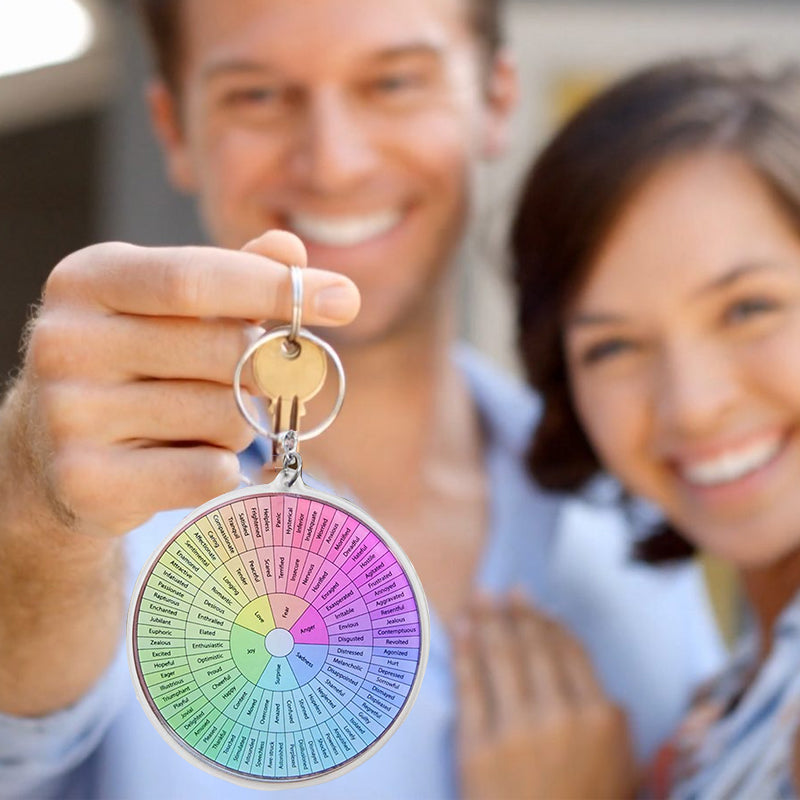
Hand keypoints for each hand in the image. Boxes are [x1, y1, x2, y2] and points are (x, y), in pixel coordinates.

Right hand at [5, 230, 359, 541]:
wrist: (51, 453)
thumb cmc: (135, 365)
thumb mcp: (172, 306)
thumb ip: (234, 275)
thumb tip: (293, 249)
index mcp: (89, 280)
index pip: (198, 279)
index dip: (278, 289)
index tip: (346, 299)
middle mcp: (65, 341)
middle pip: (227, 352)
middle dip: (262, 372)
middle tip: (244, 383)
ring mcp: (67, 416)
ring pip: (227, 417)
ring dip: (240, 425)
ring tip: (193, 424)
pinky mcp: (86, 483)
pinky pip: (210, 474)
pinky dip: (223, 469)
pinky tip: (185, 460)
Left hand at [453, 593, 636, 799]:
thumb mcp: (620, 776)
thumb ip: (617, 731)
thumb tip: (608, 697)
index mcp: (601, 718)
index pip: (570, 651)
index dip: (548, 622)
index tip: (532, 603)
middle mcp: (562, 715)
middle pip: (534, 647)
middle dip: (516, 612)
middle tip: (501, 590)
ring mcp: (517, 729)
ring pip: (502, 656)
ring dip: (488, 620)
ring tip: (478, 598)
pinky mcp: (478, 746)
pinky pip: (471, 685)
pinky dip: (465, 651)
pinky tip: (461, 629)